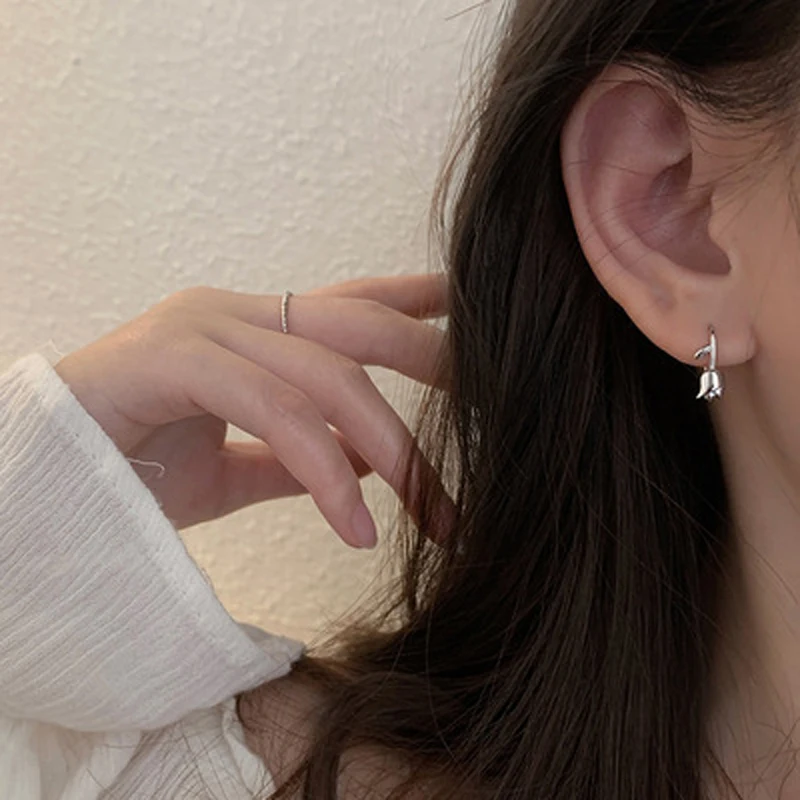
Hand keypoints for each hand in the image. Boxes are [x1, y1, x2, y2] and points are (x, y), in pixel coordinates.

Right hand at [53, 273, 452, 547]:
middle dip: (432, 361)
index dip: (415, 301)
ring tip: (430, 511)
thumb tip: (362, 468)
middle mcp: (236, 315)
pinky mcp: (173, 359)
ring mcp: (204, 329)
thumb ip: (293, 460)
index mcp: (253, 332)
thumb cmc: (132, 467)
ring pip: (326, 373)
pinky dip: (324, 471)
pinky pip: (274, 410)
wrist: (36, 485)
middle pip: (357, 324)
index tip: (472, 309)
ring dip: (390, 445)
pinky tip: (355, 527)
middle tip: (494, 411)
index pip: (350, 304)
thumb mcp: (232, 468)